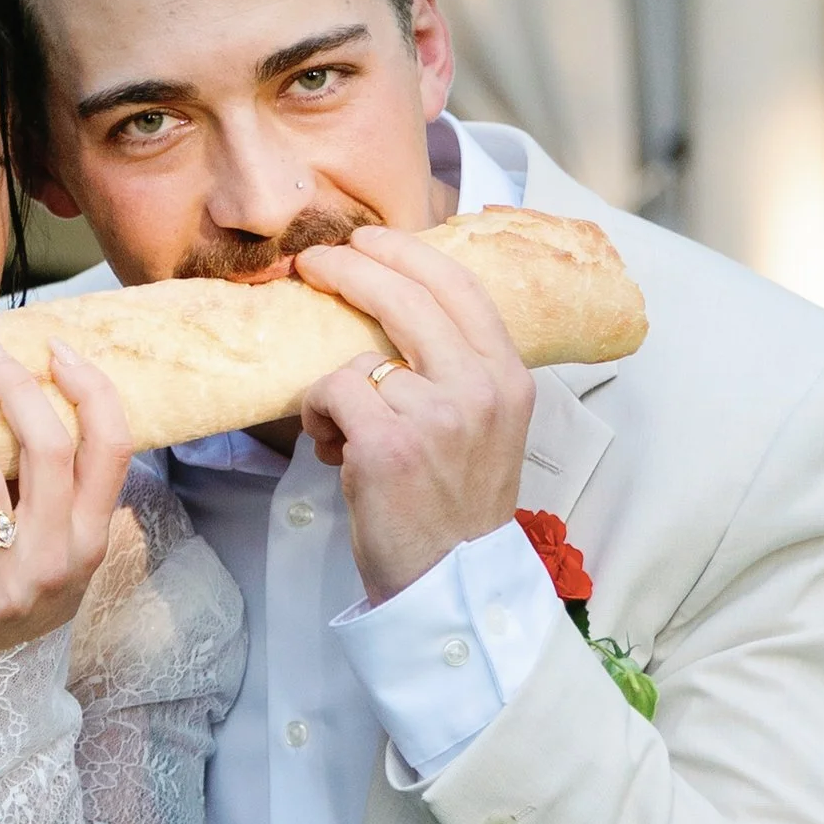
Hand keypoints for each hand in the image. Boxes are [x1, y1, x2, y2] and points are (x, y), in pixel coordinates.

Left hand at [0, 330, 133, 660]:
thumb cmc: (20, 587)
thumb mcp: (60, 545)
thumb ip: (61, 485)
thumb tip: (39, 385)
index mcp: (91, 537)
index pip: (111, 448)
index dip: (89, 389)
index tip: (55, 348)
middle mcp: (57, 561)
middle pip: (47, 452)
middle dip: (13, 386)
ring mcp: (6, 588)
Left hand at [293, 225, 533, 605]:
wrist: (451, 584)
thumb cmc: (454, 506)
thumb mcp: (485, 427)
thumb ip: (457, 370)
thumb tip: (394, 307)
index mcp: (509, 378)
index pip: (460, 287)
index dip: (408, 252)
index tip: (370, 239)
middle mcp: (480, 388)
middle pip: (406, 295)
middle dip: (350, 268)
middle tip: (314, 263)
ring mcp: (435, 414)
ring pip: (357, 360)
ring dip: (335, 393)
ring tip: (346, 436)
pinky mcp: (387, 443)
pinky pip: (330, 393)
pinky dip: (319, 419)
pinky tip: (336, 453)